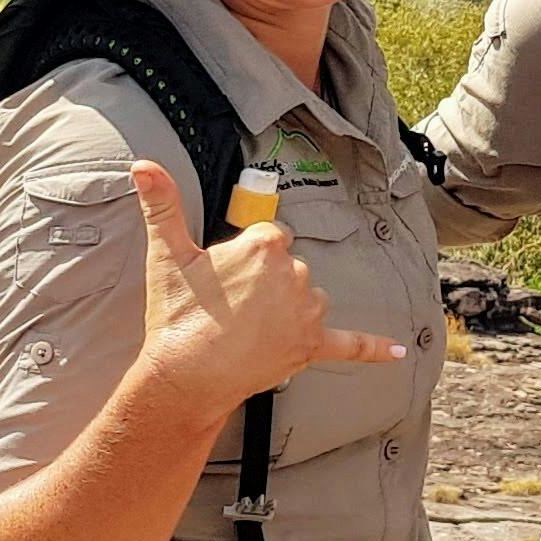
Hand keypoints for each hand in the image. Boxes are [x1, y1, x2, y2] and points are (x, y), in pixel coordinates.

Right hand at [125, 159, 403, 413]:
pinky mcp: (312, 345)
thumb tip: (142, 165)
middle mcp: (297, 271)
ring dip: (288, 311)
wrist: (186, 375)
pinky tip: (399, 352)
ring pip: (308, 299)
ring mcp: (308, 310)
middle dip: (266, 285)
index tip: (226, 278)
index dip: (247, 259)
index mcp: (267, 244)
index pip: (271, 238)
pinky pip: (350, 344)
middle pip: (290, 268)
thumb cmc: (178, 315)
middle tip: (228, 308)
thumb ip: (161, 206)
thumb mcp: (167, 254)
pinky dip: (375, 349)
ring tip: (247, 331)